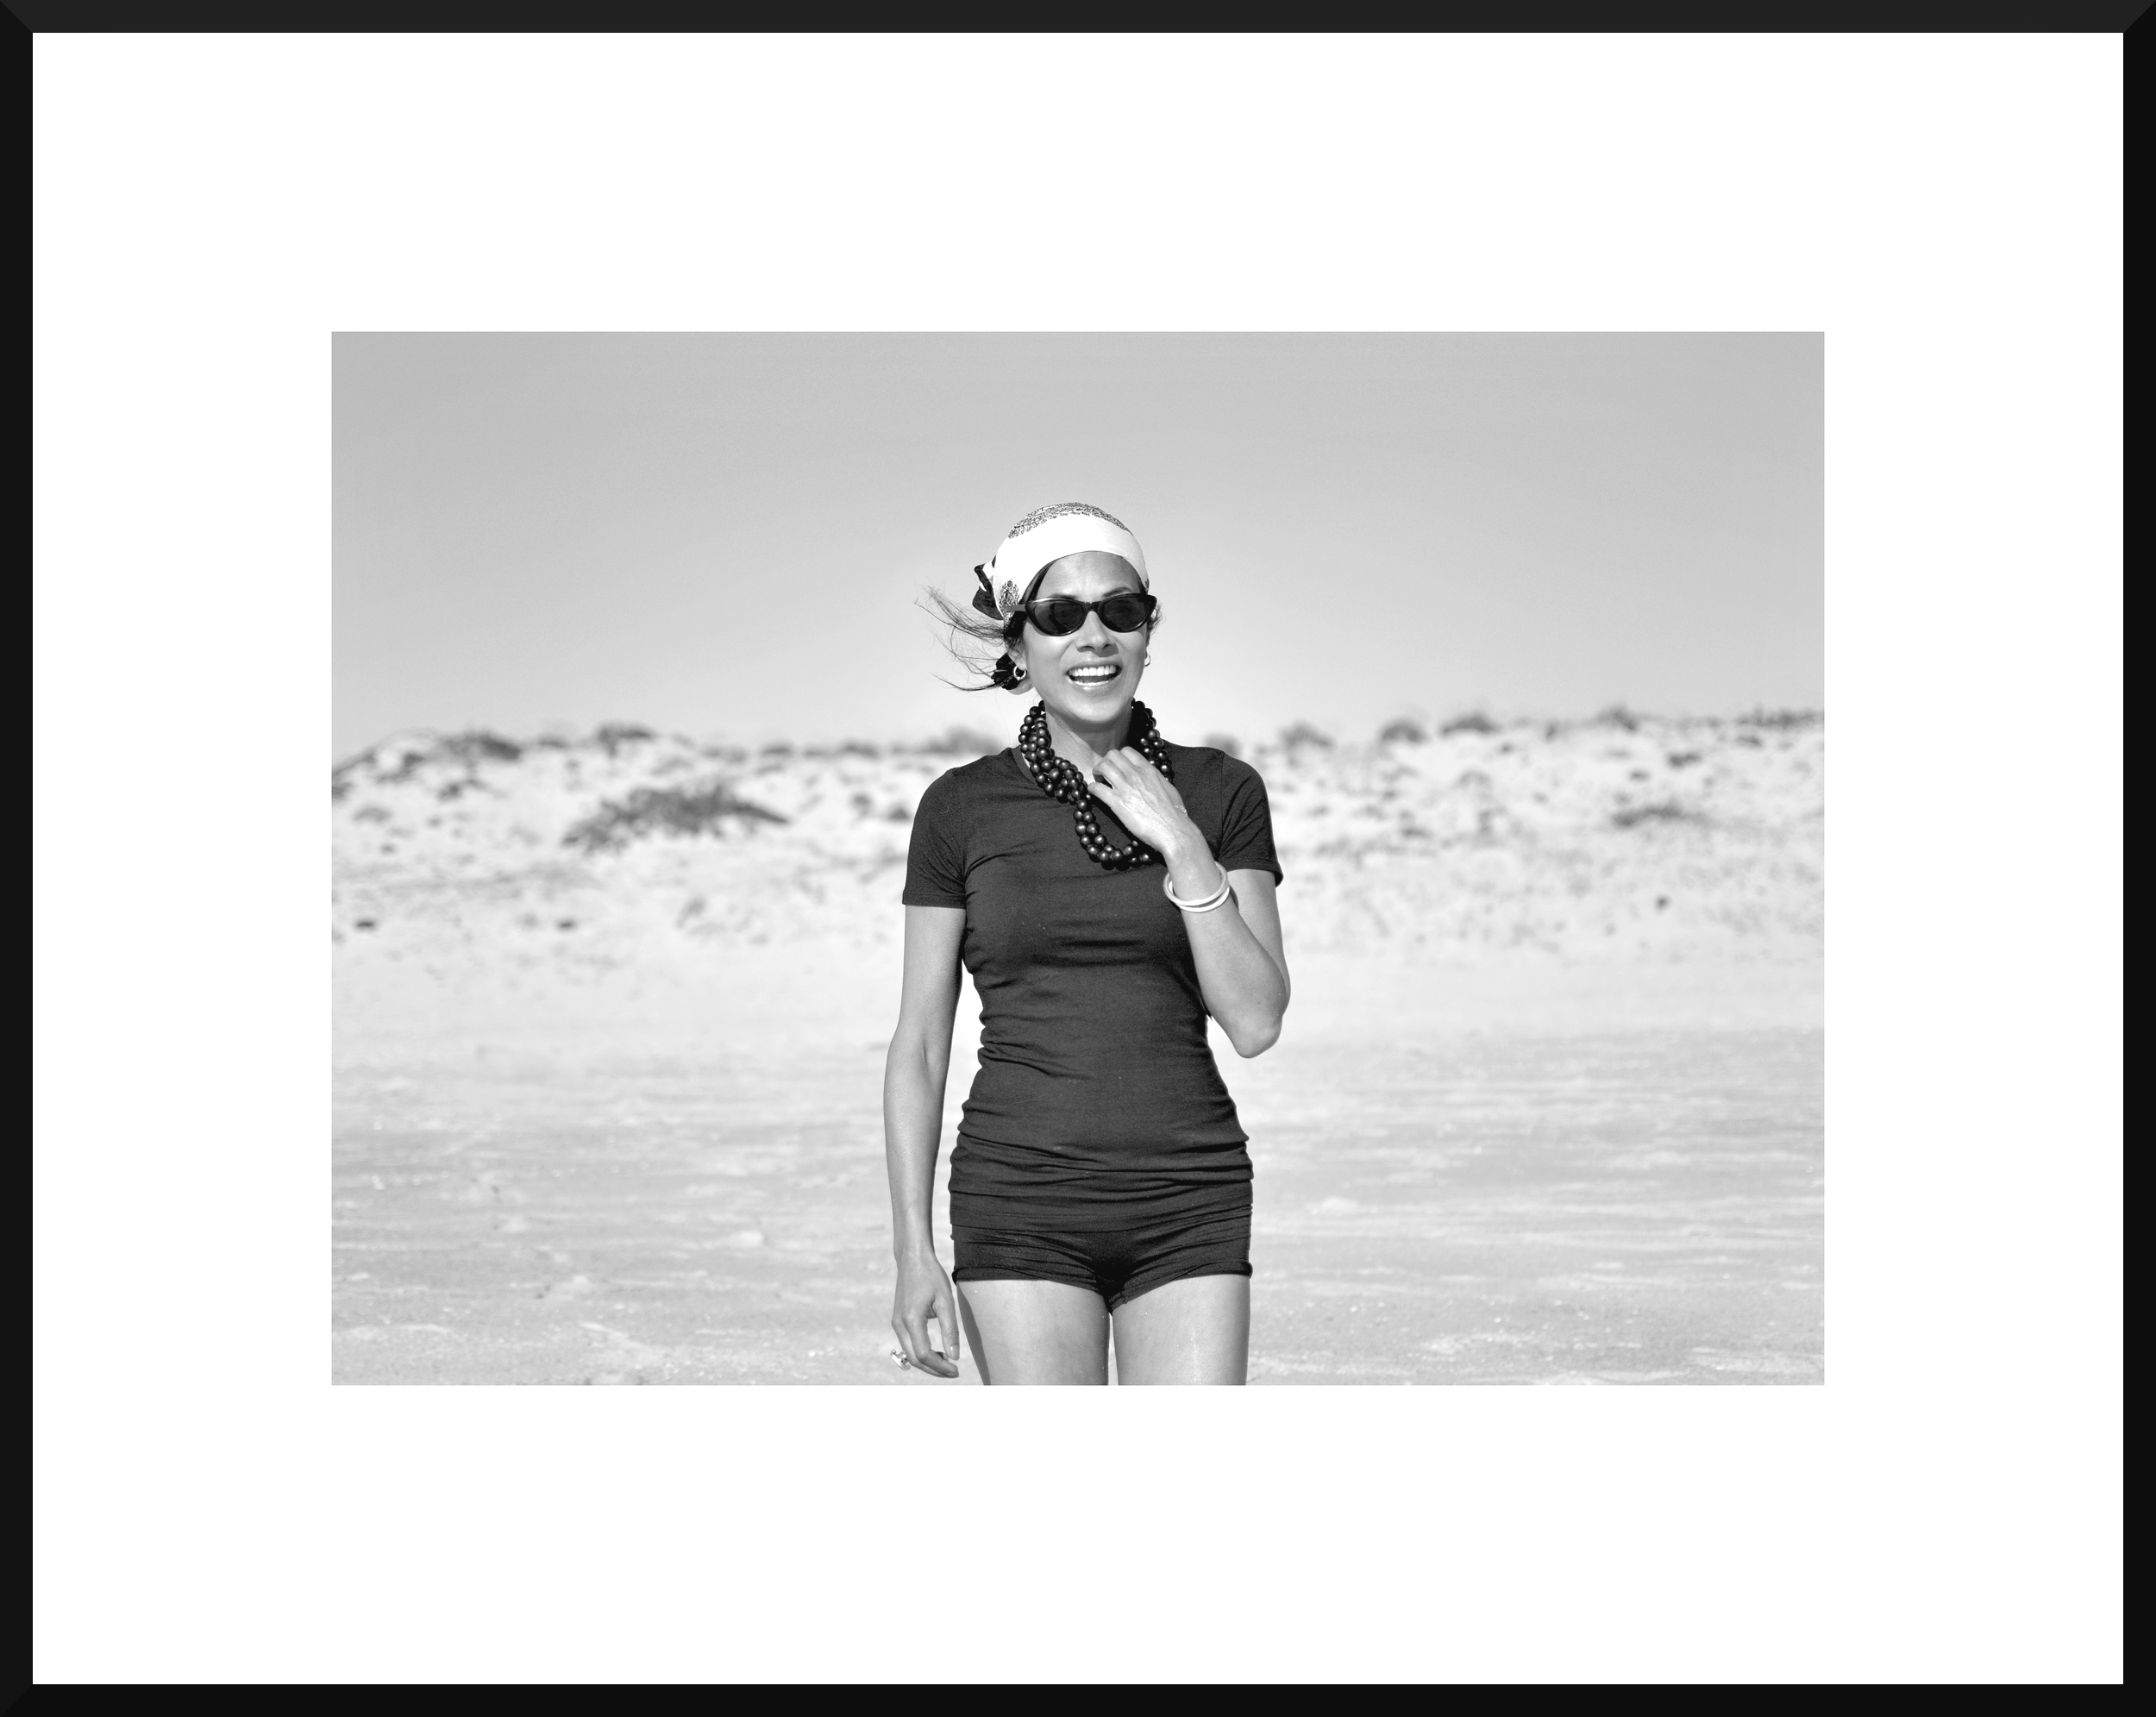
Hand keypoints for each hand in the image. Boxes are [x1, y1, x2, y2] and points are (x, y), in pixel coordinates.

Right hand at [890, 1250, 961, 1378]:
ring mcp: (896, 1323)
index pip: (924, 1354)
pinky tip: (938, 1352)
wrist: (912, 1258)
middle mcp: (899, 1324)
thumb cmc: (930, 1276)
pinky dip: (922, 1353)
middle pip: (914, 1359)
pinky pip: (908, 1344)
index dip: (940, 1366)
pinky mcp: (898, 1321)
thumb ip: (950, 1330)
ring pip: (910, 1354)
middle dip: (934, 1369)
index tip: (956, 1370)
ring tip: (948, 1363)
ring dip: (928, 1362)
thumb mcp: (945, 1301)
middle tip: (954, 1372)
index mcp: (911, 1320)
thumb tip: (954, 1356)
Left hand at [1084, 747, 1201, 859]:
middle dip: (1105, 762)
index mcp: (1148, 769)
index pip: (1127, 751)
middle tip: (1104, 773)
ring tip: (1099, 781)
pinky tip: (1095, 794)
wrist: (1172, 829)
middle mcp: (1135, 774)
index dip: (1119, 757)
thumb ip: (1155, 779)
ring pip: (1103, 766)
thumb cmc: (1173, 812)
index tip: (1117, 766)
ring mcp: (1125, 787)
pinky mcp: (1117, 802)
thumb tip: (1151, 779)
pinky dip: (1092, 789)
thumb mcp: (1167, 787)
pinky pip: (1097, 788)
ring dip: (1097, 772)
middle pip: (1112, 755)